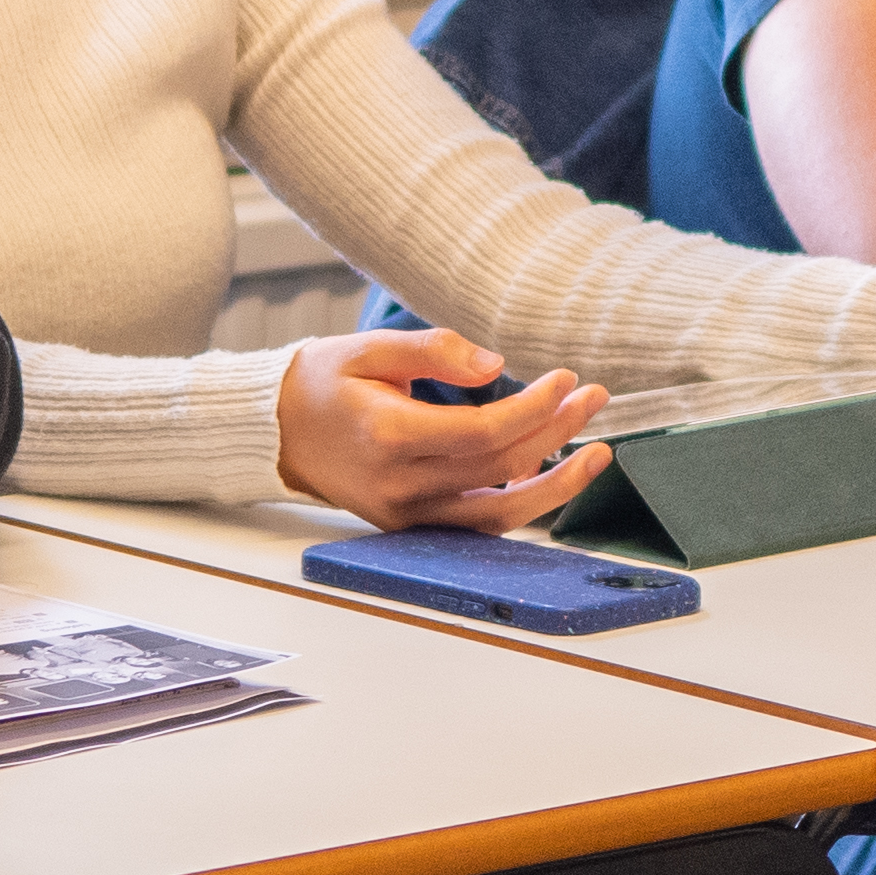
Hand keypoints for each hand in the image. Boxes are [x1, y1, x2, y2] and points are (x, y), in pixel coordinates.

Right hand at [277, 328, 616, 532]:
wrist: (279, 432)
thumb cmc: (324, 383)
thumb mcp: (371, 348)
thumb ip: (435, 351)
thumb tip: (496, 366)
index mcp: (388, 436)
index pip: (483, 432)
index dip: (534, 408)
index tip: (566, 379)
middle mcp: (399, 485)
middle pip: (498, 467)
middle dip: (556, 431)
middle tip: (594, 396)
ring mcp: (405, 514)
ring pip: (497, 512)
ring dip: (554, 485)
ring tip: (597, 454)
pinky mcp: (410, 526)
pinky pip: (477, 523)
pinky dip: (519, 503)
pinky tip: (550, 475)